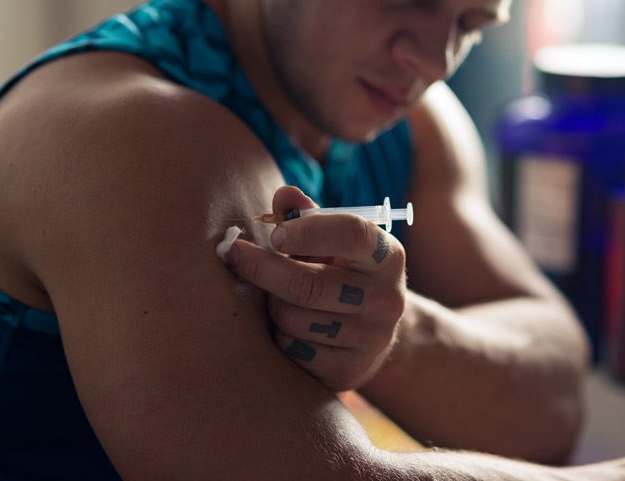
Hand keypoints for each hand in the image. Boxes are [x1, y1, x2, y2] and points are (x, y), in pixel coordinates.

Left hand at [222, 186, 406, 390]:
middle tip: (236, 255)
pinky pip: (294, 351)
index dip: (307, 230)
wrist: (374, 332)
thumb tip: (283, 196)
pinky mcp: (350, 370)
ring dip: (272, 305)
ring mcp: (372, 338)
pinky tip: (290, 327)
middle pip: (310, 284)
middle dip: (263, 268)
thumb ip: (306, 216)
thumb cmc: (342, 271)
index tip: (276, 234)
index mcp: (387, 256)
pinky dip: (281, 336)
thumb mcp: (333, 241)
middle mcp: (388, 298)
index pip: (352, 234)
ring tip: (277, 297)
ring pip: (294, 319)